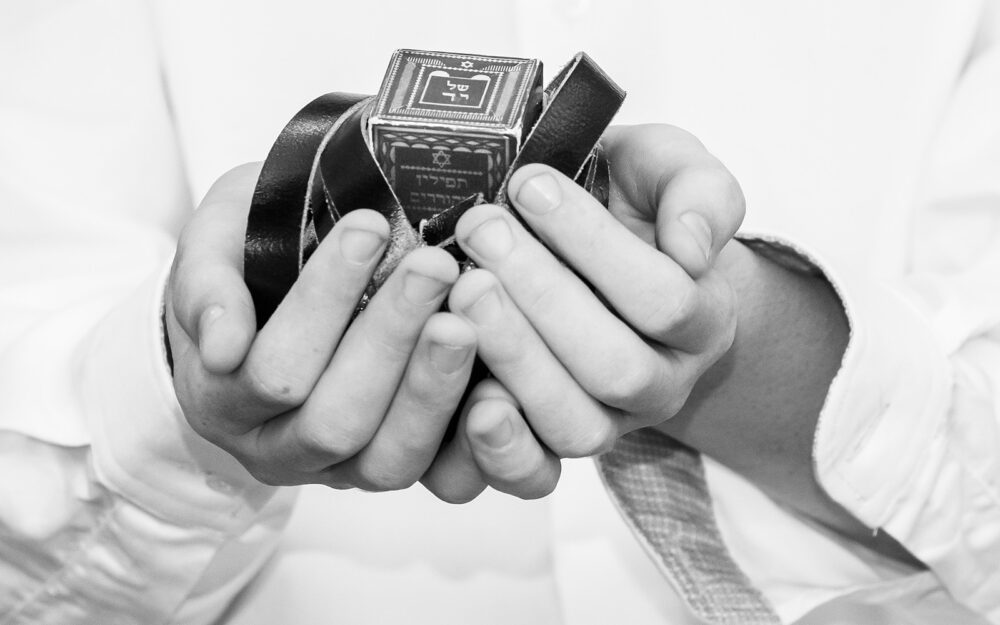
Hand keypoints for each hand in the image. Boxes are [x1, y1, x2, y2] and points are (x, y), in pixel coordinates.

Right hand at [166, 163, 477, 489]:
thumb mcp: (215, 246)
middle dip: (389, 338)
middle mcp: (279, 448)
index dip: (321, 303)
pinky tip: (500, 380)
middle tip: (435, 266)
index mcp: (221, 398)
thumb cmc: (248, 262)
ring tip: (467, 319)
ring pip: (390, 459)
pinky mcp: (400, 467)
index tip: (369, 226)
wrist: (271, 298)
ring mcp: (342, 470)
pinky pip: (444, 480)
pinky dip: (477, 440)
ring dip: (433, 388)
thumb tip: (221, 346)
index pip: (272, 369)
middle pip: (333, 421)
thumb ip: (207, 285)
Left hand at [421, 124, 745, 501]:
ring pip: (574, 423)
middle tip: (482, 228)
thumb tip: (691, 248)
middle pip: (615, 367)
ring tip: (463, 289)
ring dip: (514, 356)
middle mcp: (662, 383)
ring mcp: (608, 422)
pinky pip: (532, 469)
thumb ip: (698, 193)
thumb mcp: (672, 173)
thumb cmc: (634, 207)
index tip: (531, 183)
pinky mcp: (550, 444)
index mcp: (702, 320)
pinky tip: (460, 389)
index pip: (662, 297)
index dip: (594, 244)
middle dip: (542, 295)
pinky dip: (497, 442)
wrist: (606, 251)